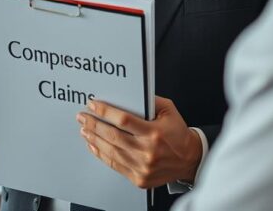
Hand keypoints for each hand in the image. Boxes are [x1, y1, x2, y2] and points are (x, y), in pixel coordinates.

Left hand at [77, 96, 201, 188]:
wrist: (189, 160)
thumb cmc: (177, 133)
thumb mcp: (168, 111)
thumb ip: (149, 101)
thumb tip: (127, 94)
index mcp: (155, 133)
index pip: (124, 120)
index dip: (105, 112)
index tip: (93, 105)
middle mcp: (148, 152)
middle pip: (113, 136)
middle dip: (94, 125)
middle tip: (82, 117)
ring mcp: (142, 167)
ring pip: (111, 151)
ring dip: (94, 139)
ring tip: (85, 129)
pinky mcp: (139, 178)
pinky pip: (115, 165)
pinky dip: (101, 154)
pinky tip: (93, 145)